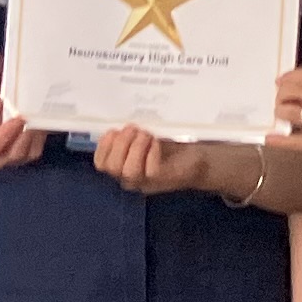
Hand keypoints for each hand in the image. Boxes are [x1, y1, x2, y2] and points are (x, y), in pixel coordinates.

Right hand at [0, 68, 47, 170]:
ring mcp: (10, 155)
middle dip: (24, 139)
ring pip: (26, 155)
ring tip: (39, 119)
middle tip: (32, 120)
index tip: (18, 118)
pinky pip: (34, 149)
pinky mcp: (24, 150)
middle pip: (11, 157)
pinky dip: (40, 137)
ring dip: (35, 138)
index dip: (5, 134)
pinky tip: (41, 120)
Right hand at [91, 124, 210, 196]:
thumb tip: (121, 120)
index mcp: (123, 165)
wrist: (200, 158)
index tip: (115, 130)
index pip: (101, 163)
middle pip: (111, 167)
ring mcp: (146, 181)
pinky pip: (149, 170)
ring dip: (135, 147)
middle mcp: (131, 178)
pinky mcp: (162, 179)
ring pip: (128, 171)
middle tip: (134, 128)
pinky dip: (151, 152)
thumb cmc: (171, 145)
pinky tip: (156, 141)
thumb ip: (131, 133)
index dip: (103, 146)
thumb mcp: (147, 136)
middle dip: (120, 143)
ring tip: (146, 134)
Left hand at [267, 63, 301, 176]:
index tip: (281, 80)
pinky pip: (295, 141)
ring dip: (281, 112)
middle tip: (278, 98)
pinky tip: (270, 138)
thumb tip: (300, 89)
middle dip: (282, 93)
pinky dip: (280, 140)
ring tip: (279, 114)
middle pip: (295, 90)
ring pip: (291, 113)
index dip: (291, 76)